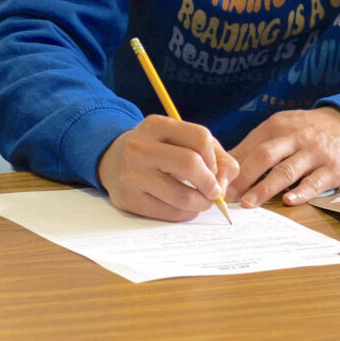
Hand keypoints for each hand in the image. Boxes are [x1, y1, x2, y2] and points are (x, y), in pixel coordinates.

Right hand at [98, 116, 238, 221]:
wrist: (112, 161)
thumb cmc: (157, 151)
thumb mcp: (179, 140)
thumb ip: (213, 153)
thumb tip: (227, 178)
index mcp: (156, 126)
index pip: (200, 138)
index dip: (215, 158)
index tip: (213, 169)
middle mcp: (140, 147)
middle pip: (191, 164)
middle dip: (211, 183)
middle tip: (214, 192)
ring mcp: (132, 174)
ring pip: (181, 195)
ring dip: (201, 203)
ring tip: (202, 202)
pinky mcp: (128, 199)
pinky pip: (168, 213)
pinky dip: (185, 214)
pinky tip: (185, 208)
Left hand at [226, 107, 339, 207]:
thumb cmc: (307, 130)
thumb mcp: (281, 128)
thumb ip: (254, 145)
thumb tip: (223, 166)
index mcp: (277, 127)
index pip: (250, 146)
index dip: (232, 166)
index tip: (215, 183)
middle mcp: (295, 138)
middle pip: (265, 156)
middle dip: (244, 177)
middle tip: (227, 195)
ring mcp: (314, 153)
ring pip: (287, 170)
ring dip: (266, 187)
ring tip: (249, 203)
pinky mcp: (333, 168)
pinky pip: (315, 181)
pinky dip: (302, 192)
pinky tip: (289, 201)